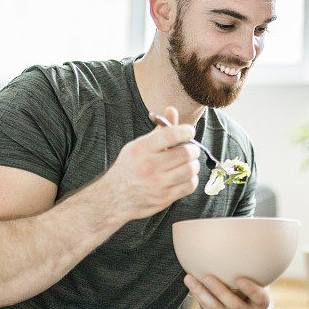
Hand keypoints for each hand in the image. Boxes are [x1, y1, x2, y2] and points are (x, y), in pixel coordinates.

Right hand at [101, 106, 200, 221]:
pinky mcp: (164, 198)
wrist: (114, 197)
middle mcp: (149, 165)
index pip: (171, 135)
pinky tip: (185, 176)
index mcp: (142, 149)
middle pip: (185, 152)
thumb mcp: (139, 145)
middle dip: (193, 149)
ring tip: (189, 163)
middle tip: (191, 149)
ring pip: (190, 169)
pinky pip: (190, 185)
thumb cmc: (129, 167)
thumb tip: (172, 110)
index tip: (190, 131)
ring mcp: (157, 183)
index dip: (186, 131)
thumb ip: (159, 130)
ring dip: (194, 164)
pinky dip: (192, 179)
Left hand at [185, 274, 269, 308]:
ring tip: (190, 279)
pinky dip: (199, 297)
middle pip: (234, 305)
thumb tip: (244, 242)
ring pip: (216, 308)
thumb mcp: (258, 288)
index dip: (251, 289)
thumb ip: (255, 273)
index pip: (259, 297)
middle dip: (220, 291)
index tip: (241, 280)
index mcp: (261, 303)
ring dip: (201, 293)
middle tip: (208, 277)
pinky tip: (191, 285)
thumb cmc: (251, 296)